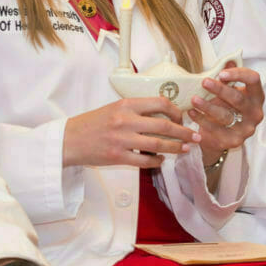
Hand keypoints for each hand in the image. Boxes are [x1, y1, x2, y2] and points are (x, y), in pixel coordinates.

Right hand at [63, 97, 199, 167]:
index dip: (176, 111)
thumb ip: (137, 109)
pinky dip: (157, 161)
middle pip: (164, 125)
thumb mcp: (115, 108)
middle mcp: (126, 120)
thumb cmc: (94, 123)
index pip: (160, 103)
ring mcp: (122, 139)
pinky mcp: (118, 157)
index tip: (183, 117)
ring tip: (186, 148)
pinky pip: (145, 160)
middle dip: (185, 132)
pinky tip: (162, 160)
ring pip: (158, 144)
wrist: (69, 139)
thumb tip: (165, 113)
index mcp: (126, 105)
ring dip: (176, 147)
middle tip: (196, 136)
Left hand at [186, 63, 263, 166]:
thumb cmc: (226, 107)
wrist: (221, 135)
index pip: (253, 80)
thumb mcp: (229, 90)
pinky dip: (202, 120)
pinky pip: (215, 130)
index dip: (238, 74)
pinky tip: (192, 113)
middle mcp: (255, 113)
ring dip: (208, 106)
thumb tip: (228, 60)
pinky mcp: (233, 141)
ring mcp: (246, 129)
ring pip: (225, 116)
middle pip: (238, 99)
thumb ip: (229, 77)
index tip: (221, 73)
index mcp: (257, 96)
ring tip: (193, 99)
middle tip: (204, 82)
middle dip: (220, 90)